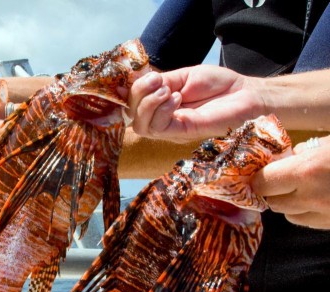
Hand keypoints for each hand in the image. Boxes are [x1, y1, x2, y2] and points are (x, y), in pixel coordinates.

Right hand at [129, 65, 263, 142]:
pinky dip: (162, 111)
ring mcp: (172, 128)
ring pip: (141, 125)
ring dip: (148, 103)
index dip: (127, 92)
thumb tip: (136, 80)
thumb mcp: (183, 77)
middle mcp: (162, 119)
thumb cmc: (219, 85)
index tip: (138, 76)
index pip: (132, 103)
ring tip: (166, 89)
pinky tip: (176, 98)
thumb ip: (160, 81)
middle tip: (157, 80)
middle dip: (137, 94)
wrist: (246, 93)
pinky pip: (160, 128)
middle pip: (132, 115)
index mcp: (160, 104)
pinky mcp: (184, 133)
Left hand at [251, 135, 329, 228]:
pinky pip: (309, 222)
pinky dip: (308, 213)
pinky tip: (321, 199)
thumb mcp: (328, 144)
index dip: (258, 179)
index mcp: (306, 171)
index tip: (257, 173)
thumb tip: (283, 160)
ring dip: (290, 204)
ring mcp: (324, 216)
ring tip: (305, 189)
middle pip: (272, 202)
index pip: (262, 183)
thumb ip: (301, 153)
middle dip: (272, 191)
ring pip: (289, 215)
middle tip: (282, 179)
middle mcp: (312, 198)